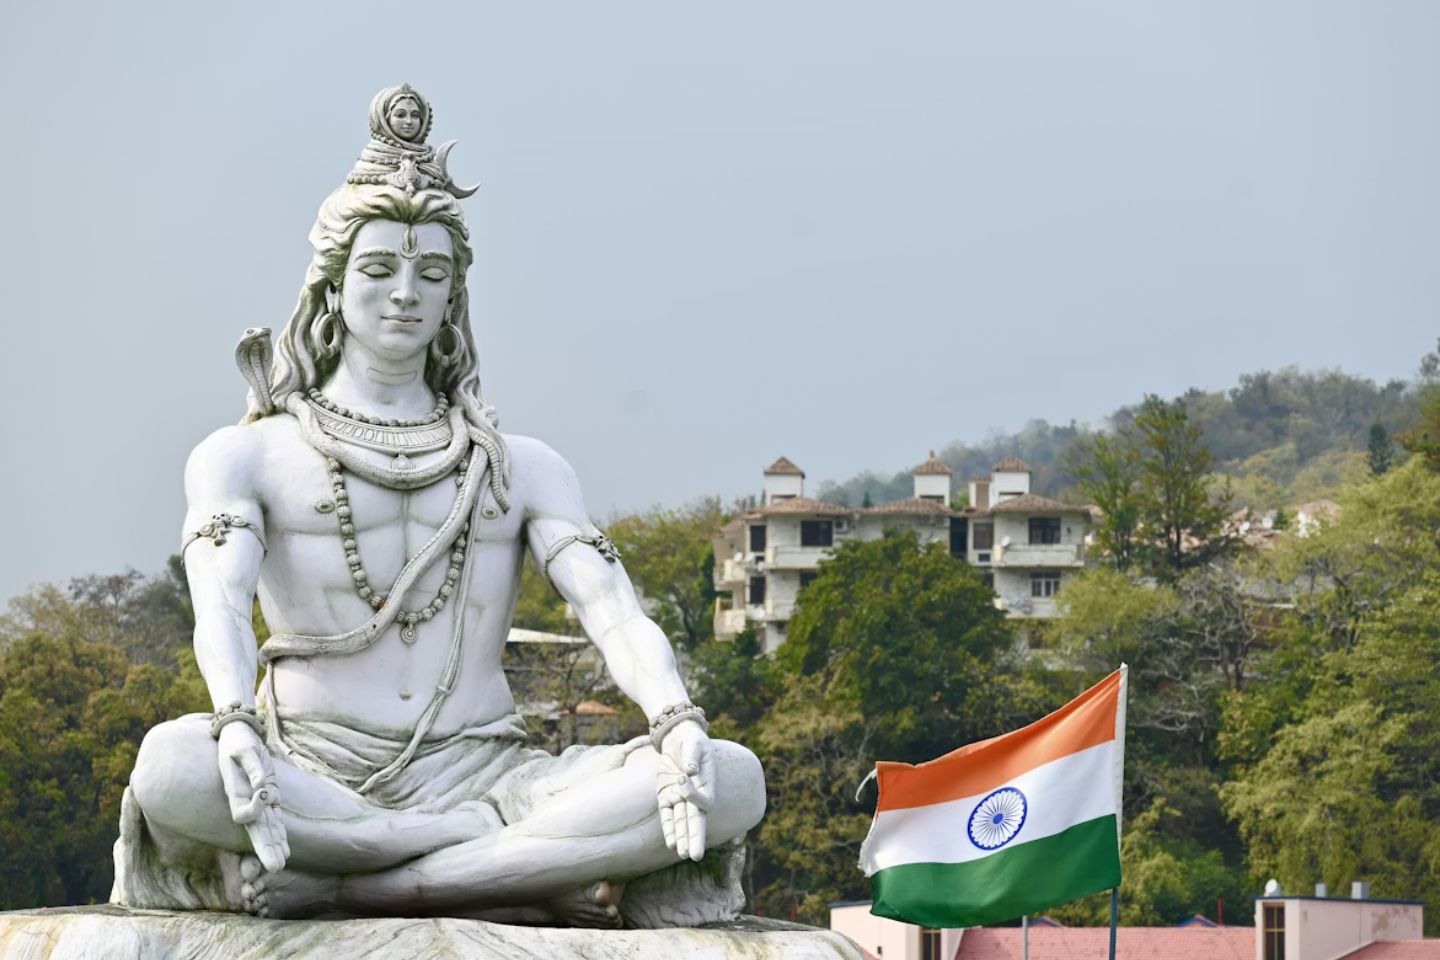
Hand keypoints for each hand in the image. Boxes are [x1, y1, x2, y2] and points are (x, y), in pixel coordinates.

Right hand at [217, 721, 288, 872]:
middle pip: (256, 829)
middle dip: (266, 847)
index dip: (254, 808)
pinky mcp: (269, 796)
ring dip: (274, 846)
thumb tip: (261, 786)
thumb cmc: (238, 741)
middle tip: (276, 867)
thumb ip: (252, 767)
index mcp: (235, 792)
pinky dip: (279, 834)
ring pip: (266, 828)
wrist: (239, 735)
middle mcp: (246, 801)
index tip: (264, 791)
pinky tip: (285, 849)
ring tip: (281, 864)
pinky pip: (274, 819)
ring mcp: (258, 801)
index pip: (242, 812)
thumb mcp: (243, 749)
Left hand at [654, 719, 715, 861]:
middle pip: (697, 820)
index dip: (693, 796)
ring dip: (682, 837)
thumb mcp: (693, 742)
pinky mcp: (665, 794)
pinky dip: (669, 828)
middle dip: (695, 838)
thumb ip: (693, 754)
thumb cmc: (691, 740)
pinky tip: (670, 843)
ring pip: (682, 822)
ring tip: (682, 854)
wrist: (679, 738)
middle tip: (695, 856)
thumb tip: (691, 770)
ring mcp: (679, 797)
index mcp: (708, 784)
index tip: (682, 778)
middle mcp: (695, 795)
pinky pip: (667, 815)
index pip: (704, 801)